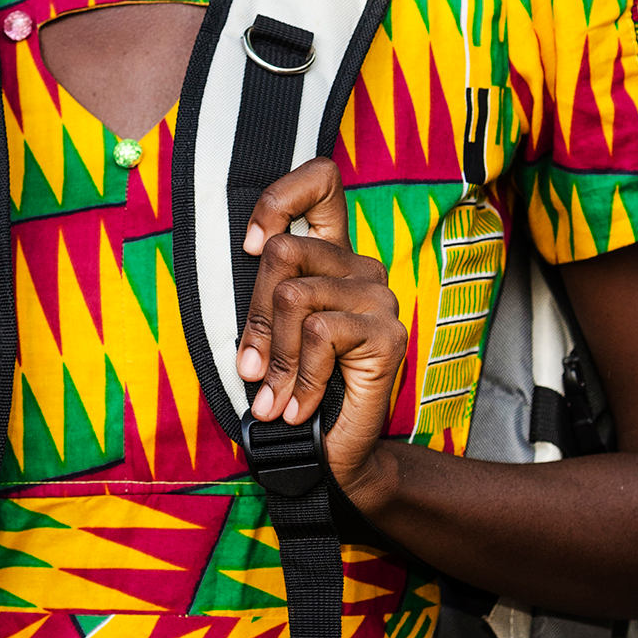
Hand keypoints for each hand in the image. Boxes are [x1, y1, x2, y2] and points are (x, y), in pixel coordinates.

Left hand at [235, 158, 406, 493]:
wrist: (332, 457)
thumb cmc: (293, 389)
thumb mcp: (268, 332)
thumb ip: (265, 293)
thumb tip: (250, 250)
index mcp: (332, 255)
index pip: (321, 180)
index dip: (278, 199)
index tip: (250, 247)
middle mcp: (360, 267)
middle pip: (283, 251)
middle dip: (254, 316)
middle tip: (250, 369)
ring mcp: (378, 297)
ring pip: (294, 296)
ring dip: (274, 358)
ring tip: (272, 398)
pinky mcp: (387, 333)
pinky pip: (319, 334)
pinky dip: (298, 379)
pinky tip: (297, 408)